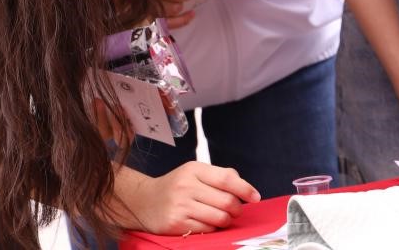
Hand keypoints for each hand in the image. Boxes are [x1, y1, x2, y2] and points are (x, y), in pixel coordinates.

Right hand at [132, 162, 259, 234]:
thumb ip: (218, 176)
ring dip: (227, 220)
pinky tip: (207, 222)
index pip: (227, 179)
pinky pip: (206, 229)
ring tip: (223, 217)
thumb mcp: (194, 172)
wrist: (143, 201)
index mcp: (194, 169)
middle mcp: (187, 186)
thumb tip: (244, 187)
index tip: (255, 197)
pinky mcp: (176, 223)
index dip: (245, 189)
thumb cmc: (176, 186)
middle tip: (236, 210)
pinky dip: (213, 228)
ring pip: (219, 218)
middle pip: (226, 201)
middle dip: (237, 209)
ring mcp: (181, 206)